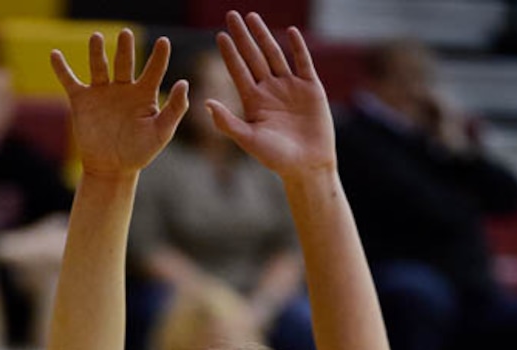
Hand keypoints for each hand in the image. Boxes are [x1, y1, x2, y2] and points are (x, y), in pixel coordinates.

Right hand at [50, 29, 188, 178]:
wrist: (110, 169)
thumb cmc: (138, 153)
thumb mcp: (161, 133)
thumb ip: (174, 110)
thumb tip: (184, 83)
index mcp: (144, 94)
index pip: (154, 70)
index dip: (159, 56)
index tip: (164, 42)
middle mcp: (123, 88)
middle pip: (124, 62)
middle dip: (124, 48)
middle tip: (125, 35)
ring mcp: (101, 92)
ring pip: (98, 66)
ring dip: (96, 51)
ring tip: (96, 37)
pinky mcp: (81, 100)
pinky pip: (70, 81)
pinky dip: (61, 69)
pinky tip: (55, 55)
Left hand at [208, 11, 335, 180]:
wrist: (307, 166)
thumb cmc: (276, 158)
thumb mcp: (249, 140)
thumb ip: (228, 122)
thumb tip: (206, 103)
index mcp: (254, 102)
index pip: (239, 71)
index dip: (230, 53)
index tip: (220, 35)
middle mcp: (270, 91)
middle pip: (253, 57)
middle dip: (243, 36)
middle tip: (231, 15)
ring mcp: (290, 87)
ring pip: (274, 55)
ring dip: (264, 36)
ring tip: (252, 17)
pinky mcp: (311, 88)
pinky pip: (303, 62)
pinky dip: (298, 47)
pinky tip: (290, 32)